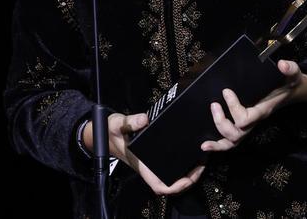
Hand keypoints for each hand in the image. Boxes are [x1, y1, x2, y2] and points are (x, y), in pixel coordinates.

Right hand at [85, 112, 205, 195]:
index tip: (189, 179)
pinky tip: (190, 152)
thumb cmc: (110, 133)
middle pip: (172, 183)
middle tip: (202, 163)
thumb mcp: (118, 124)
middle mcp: (149, 167)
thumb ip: (130, 122)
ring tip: (201, 158)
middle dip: (189, 178)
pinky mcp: (154, 155)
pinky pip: (170, 165)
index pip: (160, 186)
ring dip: (188, 171)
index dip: (176, 187)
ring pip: (173, 174)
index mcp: (141, 166)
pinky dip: (182, 163)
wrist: (103, 132)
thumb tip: (145, 119)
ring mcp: (152, 162)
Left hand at [200, 59, 306, 152]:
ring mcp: (249, 125)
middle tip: (214, 104)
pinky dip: (218, 146)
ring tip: (206, 131)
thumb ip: (290, 68)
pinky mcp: (244, 125)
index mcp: (263, 110)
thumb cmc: (289, 83)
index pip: (246, 118)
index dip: (233, 107)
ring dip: (218, 136)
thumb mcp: (293, 74)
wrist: (292, 91)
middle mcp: (255, 121)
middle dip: (222, 121)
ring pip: (233, 141)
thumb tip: (282, 65)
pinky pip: (231, 141)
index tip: (226, 91)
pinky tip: (205, 146)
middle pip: (237, 133)